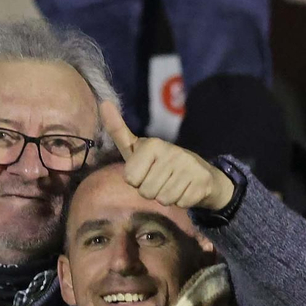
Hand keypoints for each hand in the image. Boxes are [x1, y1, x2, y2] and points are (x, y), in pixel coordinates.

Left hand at [101, 101, 234, 210]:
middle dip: (151, 191)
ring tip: (173, 184)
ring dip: (166, 197)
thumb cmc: (159, 163)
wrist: (201, 174)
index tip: (146, 171)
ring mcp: (189, 166)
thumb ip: (118, 131)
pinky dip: (181, 201)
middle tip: (161, 180)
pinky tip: (186, 189)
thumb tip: (103, 103)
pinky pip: (180, 203)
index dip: (136, 181)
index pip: (130, 179)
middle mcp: (172, 151)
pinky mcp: (202, 181)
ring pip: (162, 199)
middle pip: (146, 191)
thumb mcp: (136, 148)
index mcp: (152, 144)